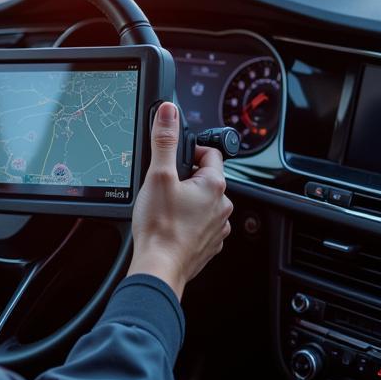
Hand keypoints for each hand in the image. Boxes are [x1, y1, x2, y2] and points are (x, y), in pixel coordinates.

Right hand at [127, 101, 232, 295]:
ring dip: (187, 202)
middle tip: (163, 187)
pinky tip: (170, 226)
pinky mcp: (208, 245)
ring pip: (203, 204)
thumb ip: (164, 140)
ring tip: (165, 209)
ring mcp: (218, 228)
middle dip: (186, 179)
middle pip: (206, 179)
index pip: (210, 154)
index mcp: (215, 185)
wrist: (159, 268)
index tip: (173, 161)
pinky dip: (187, 223)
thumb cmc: (159, 227)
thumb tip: (169, 111)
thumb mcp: (158, 175)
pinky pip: (200, 226)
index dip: (190, 152)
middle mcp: (222, 206)